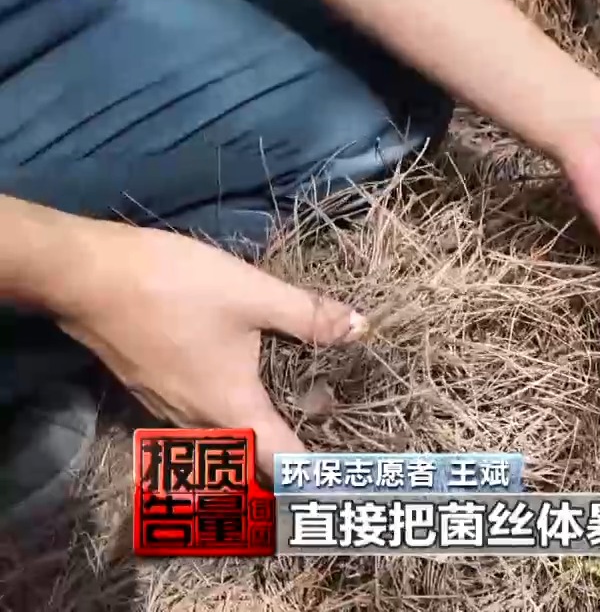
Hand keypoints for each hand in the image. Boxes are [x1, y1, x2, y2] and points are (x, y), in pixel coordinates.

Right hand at [51, 221, 365, 474]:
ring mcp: (167, 410)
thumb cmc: (175, 287)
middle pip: (251, 457)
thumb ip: (310, 316)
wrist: (86, 275)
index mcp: (231, 411)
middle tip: (328, 429)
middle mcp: (197, 425)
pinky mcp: (151, 389)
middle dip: (290, 452)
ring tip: (299, 404)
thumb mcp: (254, 295)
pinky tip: (247, 379)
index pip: (281, 462)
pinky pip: (199, 417)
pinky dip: (230, 412)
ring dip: (258, 432)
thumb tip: (361, 328)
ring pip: (222, 438)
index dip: (315, 473)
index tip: (343, 476)